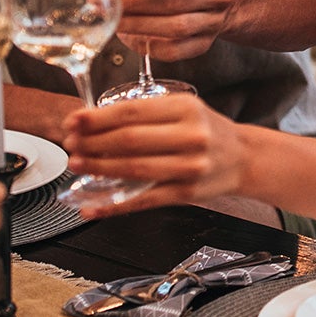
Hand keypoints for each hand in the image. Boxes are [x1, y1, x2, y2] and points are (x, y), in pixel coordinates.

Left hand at [63, 94, 244, 215]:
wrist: (244, 158)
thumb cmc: (209, 131)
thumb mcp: (186, 109)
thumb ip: (149, 113)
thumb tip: (96, 123)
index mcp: (187, 109)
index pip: (133, 112)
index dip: (97, 118)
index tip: (73, 121)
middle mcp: (191, 136)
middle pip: (130, 140)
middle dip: (92, 143)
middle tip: (71, 144)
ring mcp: (189, 166)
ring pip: (134, 169)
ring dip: (99, 168)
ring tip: (78, 164)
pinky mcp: (186, 193)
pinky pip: (144, 200)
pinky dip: (113, 206)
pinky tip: (91, 207)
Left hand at [114, 0, 236, 59]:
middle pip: (178, 4)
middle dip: (135, 4)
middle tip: (100, 0)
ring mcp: (214, 22)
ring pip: (176, 30)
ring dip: (137, 26)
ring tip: (108, 18)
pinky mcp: (204, 43)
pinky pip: (177, 51)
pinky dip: (149, 46)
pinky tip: (128, 36)